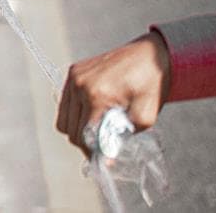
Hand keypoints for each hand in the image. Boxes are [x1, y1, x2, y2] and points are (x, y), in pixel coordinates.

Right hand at [57, 33, 169, 154]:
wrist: (151, 54)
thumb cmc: (152, 83)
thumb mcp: (146, 115)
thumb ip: (125, 135)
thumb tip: (108, 153)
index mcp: (97, 95)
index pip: (84, 134)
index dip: (93, 151)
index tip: (104, 161)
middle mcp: (79, 84)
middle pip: (69, 129)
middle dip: (85, 143)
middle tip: (102, 148)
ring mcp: (74, 76)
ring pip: (63, 118)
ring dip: (78, 129)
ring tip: (97, 131)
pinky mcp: (73, 72)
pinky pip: (65, 102)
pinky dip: (76, 114)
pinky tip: (93, 114)